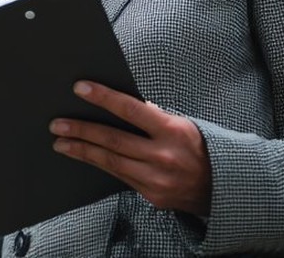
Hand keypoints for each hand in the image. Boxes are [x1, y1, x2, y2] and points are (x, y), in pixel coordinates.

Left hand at [50, 80, 212, 215]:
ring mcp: (157, 180)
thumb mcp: (184, 125)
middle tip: (57, 123)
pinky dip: (101, 165)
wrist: (225, 188)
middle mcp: (163, 156)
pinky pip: (120, 177)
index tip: (80, 88)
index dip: (104, 98)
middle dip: (82, 130)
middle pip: (113, 140)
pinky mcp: (152, 196)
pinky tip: (86, 157)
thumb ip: (154, 117)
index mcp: (173, 131)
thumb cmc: (201, 149)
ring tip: (61, 142)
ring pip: (111, 162)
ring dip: (83, 151)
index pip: (131, 110)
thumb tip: (121, 105)